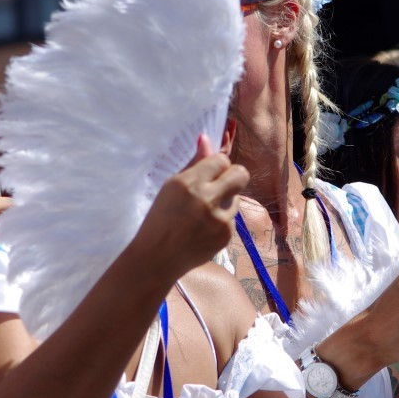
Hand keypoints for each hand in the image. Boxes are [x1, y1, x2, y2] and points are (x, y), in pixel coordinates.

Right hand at [132, 134, 248, 280]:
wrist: (157, 258)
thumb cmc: (160, 218)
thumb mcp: (171, 187)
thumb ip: (194, 164)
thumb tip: (206, 139)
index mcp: (189, 183)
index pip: (221, 160)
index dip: (217, 165)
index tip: (210, 172)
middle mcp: (207, 199)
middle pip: (241, 174)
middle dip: (234, 175)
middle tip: (221, 184)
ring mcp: (220, 219)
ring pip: (236, 197)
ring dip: (224, 201)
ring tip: (203, 213)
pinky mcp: (227, 235)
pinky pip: (232, 218)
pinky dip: (221, 220)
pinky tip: (203, 228)